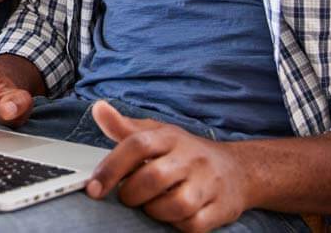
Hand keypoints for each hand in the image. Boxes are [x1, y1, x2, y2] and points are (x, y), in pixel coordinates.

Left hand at [87, 101, 249, 232]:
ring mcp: (207, 182)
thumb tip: (98, 109)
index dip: (111, 167)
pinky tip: (173, 216)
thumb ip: (124, 126)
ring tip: (151, 205)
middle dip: (132, 194)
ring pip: (176, 204)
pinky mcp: (220, 208)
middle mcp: (189, 157)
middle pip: (153, 178)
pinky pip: (194, 224)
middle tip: (128, 196)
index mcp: (169, 136)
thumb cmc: (186, 152)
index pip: (136, 144)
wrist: (237, 169)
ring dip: (155, 211)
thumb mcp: (156, 133)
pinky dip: (178, 225)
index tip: (94, 187)